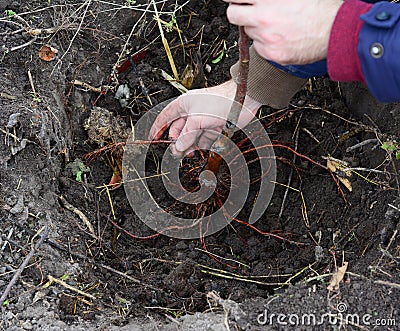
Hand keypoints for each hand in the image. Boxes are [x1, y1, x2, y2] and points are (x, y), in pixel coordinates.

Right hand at [149, 80, 260, 156]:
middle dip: (177, 142)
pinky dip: (201, 145)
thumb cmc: (220, 101)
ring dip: (189, 146)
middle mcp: (192, 113)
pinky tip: (200, 150)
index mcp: (183, 105)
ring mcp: (203, 121)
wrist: (243, 100)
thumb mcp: (197, 120)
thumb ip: (186, 135)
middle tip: (177, 153)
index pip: (165, 118)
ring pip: (191, 137)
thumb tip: (178, 147)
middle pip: (179, 130)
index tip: (153, 139)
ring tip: (189, 154)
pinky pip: (203, 139)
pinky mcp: (213, 127)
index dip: (158, 128)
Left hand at [224, 0, 342, 64]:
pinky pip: (259, 47)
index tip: (235, 1)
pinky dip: (265, 43)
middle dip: (238, 12)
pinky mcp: (271, 54)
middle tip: (247, 12)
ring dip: (256, 28)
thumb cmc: (319, 8)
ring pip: (248, 32)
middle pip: (233, 15)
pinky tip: (279, 37)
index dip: (234, 0)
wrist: (334, 31)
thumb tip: (256, 0)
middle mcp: (263, 18)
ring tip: (274, 25)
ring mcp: (266, 38)